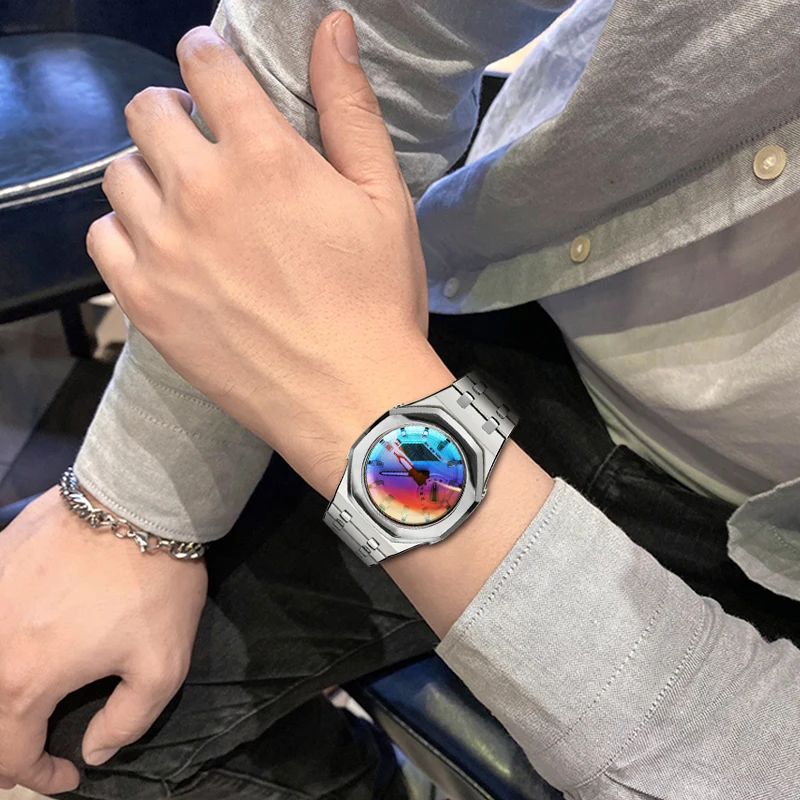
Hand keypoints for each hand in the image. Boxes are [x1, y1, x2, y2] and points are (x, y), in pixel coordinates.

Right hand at [0, 488, 206, 793]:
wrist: (137, 500)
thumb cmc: (152, 585)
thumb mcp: (163, 665)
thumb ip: (127, 721)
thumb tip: (94, 750)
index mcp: (24, 681)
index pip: (10, 755)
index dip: (38, 778)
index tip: (67, 777)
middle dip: (6, 746)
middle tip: (31, 753)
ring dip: (1, 694)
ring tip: (24, 703)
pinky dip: (2, 643)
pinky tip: (23, 639)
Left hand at [87, 13, 453, 498]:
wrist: (351, 397)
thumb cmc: (378, 296)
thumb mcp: (383, 196)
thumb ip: (349, 107)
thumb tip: (332, 25)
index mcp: (264, 154)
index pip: (204, 64)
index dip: (208, 58)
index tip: (216, 76)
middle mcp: (200, 190)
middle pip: (147, 110)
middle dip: (174, 112)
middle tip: (204, 146)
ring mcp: (163, 248)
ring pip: (120, 172)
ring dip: (150, 173)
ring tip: (185, 203)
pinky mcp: (143, 301)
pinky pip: (103, 236)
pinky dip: (126, 230)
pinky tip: (163, 249)